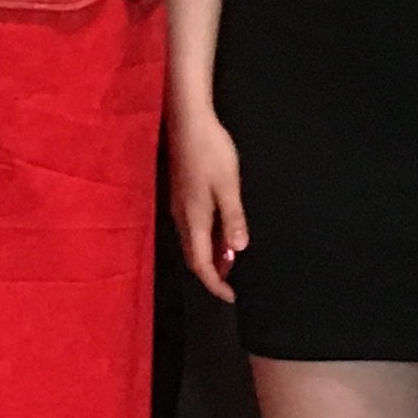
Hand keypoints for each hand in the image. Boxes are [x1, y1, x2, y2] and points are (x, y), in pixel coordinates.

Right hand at [168, 99, 247, 300]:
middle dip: (212, 273)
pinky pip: (192, 227)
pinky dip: (206, 238)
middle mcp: (182, 216)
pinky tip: (220, 229)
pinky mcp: (182, 193)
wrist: (188, 121)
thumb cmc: (210, 151)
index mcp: (194, 218)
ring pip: (192, 241)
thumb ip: (232, 219)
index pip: (201, 263)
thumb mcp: (228, 186)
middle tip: (232, 282)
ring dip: (209, 255)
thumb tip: (238, 250)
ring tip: (230, 259)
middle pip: (193, 256)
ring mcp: (179, 204)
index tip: (230, 296)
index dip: (215, 283)